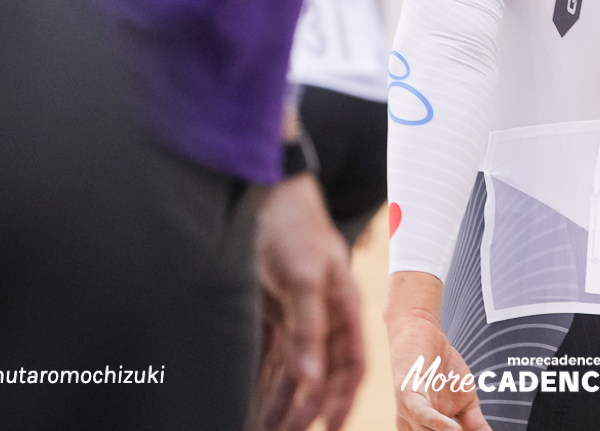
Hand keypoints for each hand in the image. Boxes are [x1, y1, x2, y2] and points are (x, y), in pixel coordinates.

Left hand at [253, 174, 365, 430]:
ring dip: (279, 404)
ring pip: (292, 373)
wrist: (264, 193)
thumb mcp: (306, 277)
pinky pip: (268, 359)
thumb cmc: (295, 227)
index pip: (351, 366)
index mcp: (344, 308)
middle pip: (319, 377)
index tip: (328, 430)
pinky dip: (260, 384)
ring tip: (260, 430)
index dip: (342, 400)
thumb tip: (312, 379)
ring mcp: (297, 318)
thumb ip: (309, 329)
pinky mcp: (272, 315)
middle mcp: (323, 318)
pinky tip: (249, 404)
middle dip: (303, 412)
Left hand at [388, 272, 489, 430]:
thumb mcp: (465, 399)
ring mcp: (408, 410)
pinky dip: (436, 422)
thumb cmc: (441, 367)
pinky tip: (452, 429)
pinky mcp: (407, 391)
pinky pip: (419, 412)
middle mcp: (413, 425)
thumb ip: (475, 423)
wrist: (421, 331)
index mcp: (426, 430)